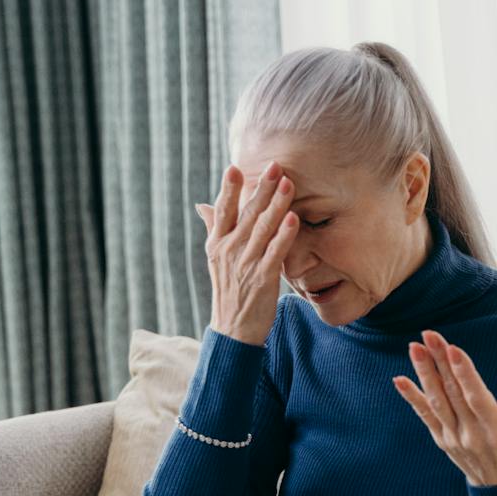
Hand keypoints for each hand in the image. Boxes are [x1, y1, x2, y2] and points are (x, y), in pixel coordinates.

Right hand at [197, 163, 297, 345]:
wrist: (233, 329)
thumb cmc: (229, 290)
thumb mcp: (216, 259)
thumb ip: (214, 229)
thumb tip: (202, 205)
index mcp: (217, 244)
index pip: (223, 211)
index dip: (229, 189)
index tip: (234, 167)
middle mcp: (229, 251)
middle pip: (246, 214)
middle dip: (261, 188)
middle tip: (275, 166)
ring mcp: (245, 264)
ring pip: (263, 229)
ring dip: (276, 205)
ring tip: (288, 183)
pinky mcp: (263, 278)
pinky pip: (275, 252)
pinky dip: (284, 235)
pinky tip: (293, 219)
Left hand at [393, 330, 496, 486]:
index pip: (477, 398)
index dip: (465, 373)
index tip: (452, 349)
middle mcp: (472, 434)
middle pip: (453, 393)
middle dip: (440, 361)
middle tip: (429, 334)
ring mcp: (454, 438)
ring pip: (436, 401)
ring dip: (424, 373)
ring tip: (415, 348)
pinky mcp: (443, 440)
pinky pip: (425, 416)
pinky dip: (412, 397)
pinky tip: (399, 379)